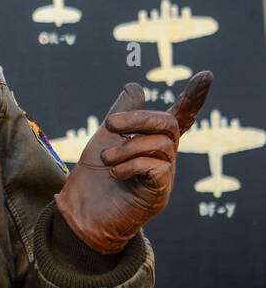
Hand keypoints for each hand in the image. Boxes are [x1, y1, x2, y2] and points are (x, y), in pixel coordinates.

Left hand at [53, 72, 212, 253]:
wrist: (81, 212)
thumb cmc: (94, 177)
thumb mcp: (105, 137)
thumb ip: (122, 112)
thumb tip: (135, 86)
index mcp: (154, 140)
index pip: (181, 115)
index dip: (193, 97)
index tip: (206, 75)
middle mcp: (165, 156)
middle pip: (169, 124)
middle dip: (139, 118)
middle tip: (109, 124)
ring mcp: (164, 176)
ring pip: (160, 145)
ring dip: (126, 147)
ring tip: (105, 159)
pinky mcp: (158, 193)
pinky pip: (156, 168)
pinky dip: (131, 165)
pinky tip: (115, 173)